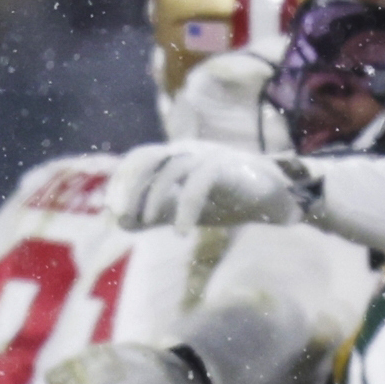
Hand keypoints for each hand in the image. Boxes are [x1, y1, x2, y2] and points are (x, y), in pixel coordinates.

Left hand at [111, 141, 303, 232]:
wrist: (275, 200)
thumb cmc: (227, 200)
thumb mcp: (183, 210)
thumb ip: (154, 214)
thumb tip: (119, 223)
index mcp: (176, 156)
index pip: (140, 158)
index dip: (121, 180)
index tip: (109, 209)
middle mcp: (190, 150)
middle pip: (150, 157)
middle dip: (130, 185)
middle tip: (120, 214)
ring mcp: (210, 155)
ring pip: (173, 168)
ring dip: (155, 198)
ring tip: (148, 224)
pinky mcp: (229, 167)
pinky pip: (200, 184)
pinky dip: (186, 209)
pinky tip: (182, 233)